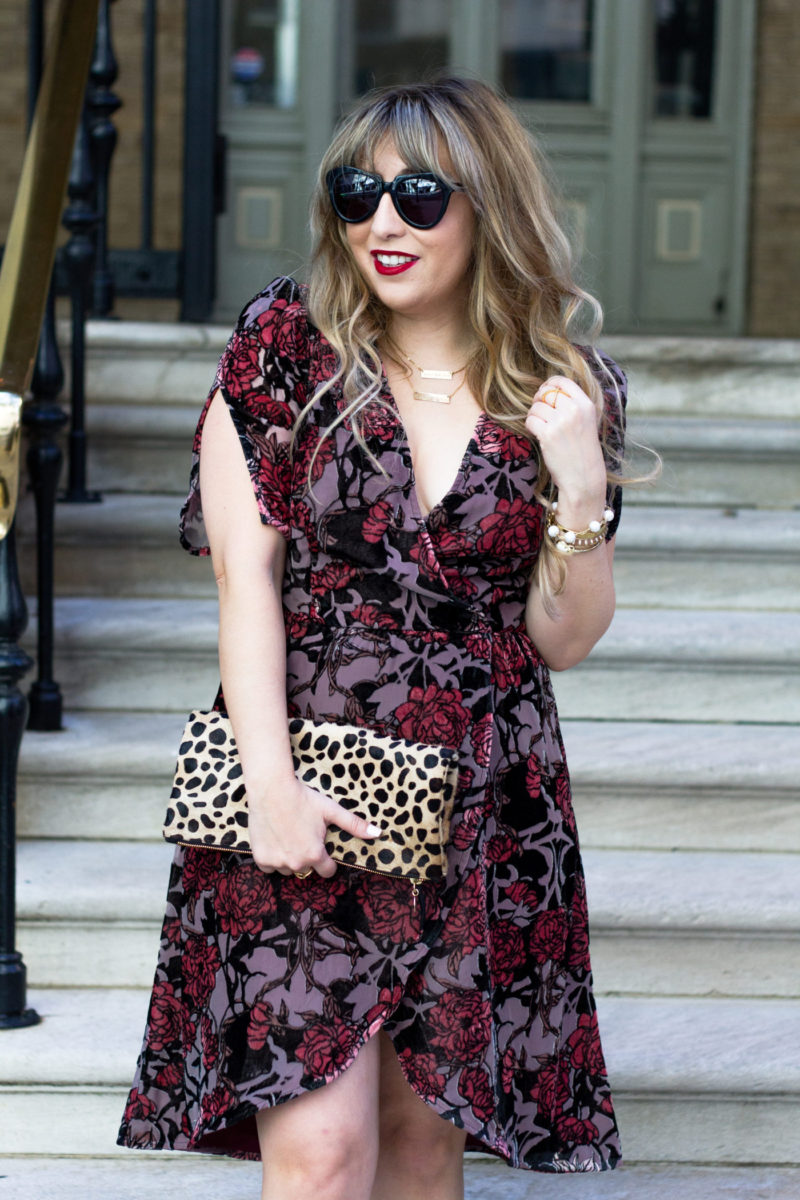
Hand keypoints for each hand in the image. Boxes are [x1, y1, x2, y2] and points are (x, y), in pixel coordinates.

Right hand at [246, 776, 380, 877]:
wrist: (271, 790)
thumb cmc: (303, 799)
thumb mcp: (331, 810)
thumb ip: (354, 825)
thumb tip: (378, 833)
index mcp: (316, 855)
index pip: (327, 871)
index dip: (327, 860)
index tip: (321, 847)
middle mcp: (297, 863)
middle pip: (307, 870)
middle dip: (307, 857)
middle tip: (302, 836)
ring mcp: (278, 862)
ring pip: (288, 869)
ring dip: (289, 858)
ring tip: (288, 836)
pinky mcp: (261, 859)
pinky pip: (270, 867)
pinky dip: (272, 858)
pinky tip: (275, 840)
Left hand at [525, 375, 606, 518]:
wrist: (584, 478)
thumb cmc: (583, 451)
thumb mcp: (586, 422)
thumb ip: (573, 405)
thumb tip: (548, 389)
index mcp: (586, 405)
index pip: (562, 381)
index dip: (549, 384)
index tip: (544, 393)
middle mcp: (574, 410)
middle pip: (546, 392)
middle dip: (538, 400)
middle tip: (540, 412)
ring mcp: (560, 422)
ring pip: (536, 407)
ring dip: (534, 416)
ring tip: (542, 428)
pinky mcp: (548, 435)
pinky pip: (530, 420)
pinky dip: (530, 427)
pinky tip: (538, 435)